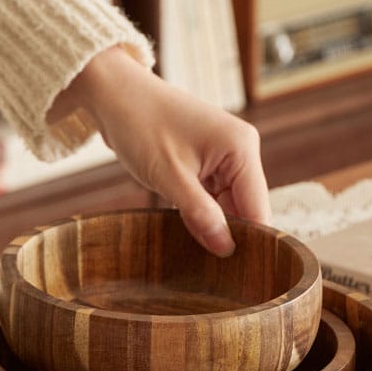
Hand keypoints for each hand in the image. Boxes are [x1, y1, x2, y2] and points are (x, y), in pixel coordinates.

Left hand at [47, 46, 270, 255]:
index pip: (258, 208)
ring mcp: (225, 156)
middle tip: (214, 275)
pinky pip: (214, 197)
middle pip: (246, 209)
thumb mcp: (169, 176)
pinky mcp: (208, 161)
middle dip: (230, 237)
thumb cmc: (140, 124)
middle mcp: (241, 150)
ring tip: (199, 256)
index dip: (249, 243)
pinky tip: (190, 232)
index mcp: (241, 148)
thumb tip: (226, 249)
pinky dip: (202, 214)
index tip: (238, 277)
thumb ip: (200, 214)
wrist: (113, 93)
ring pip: (229, 206)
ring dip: (213, 226)